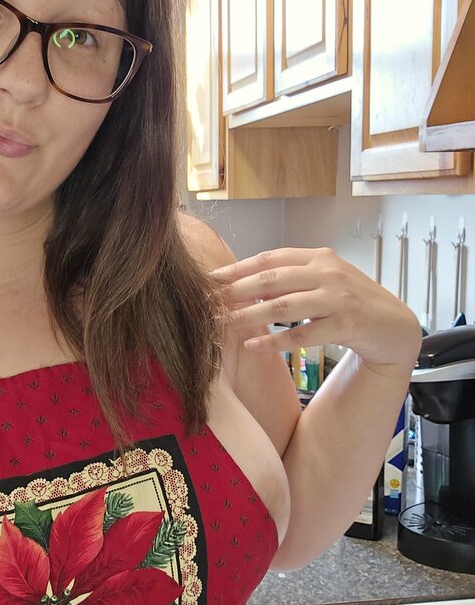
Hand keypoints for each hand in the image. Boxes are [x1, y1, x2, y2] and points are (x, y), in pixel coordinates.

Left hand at [211, 247, 421, 370]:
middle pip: (272, 280)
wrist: (395, 327)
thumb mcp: (323, 282)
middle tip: (208, 303)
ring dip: (248, 316)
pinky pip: (302, 334)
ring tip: (223, 325)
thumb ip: (291, 280)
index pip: (271, 258)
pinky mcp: (346, 324)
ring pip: (283, 306)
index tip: (211, 279)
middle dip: (235, 292)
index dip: (239, 268)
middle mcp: (328, 273)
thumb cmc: (352, 303)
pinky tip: (253, 347)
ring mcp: (338, 298)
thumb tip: (246, 285)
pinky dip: (274, 341)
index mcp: (319, 257)